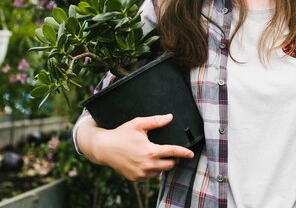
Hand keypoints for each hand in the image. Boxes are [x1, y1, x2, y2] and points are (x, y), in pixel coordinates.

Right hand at [79, 114, 194, 180]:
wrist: (104, 148)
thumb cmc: (121, 134)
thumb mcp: (138, 124)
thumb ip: (155, 121)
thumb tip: (170, 117)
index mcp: (150, 151)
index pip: (173, 152)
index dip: (184, 152)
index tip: (191, 154)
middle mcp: (147, 165)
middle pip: (169, 164)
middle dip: (172, 158)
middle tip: (169, 152)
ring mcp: (141, 174)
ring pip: (160, 172)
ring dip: (162, 165)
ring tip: (155, 155)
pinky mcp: (135, 178)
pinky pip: (150, 177)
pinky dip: (152, 171)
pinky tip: (146, 162)